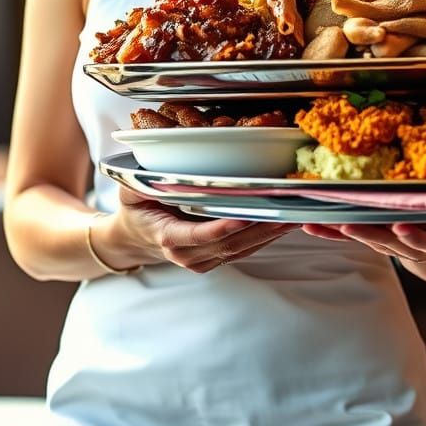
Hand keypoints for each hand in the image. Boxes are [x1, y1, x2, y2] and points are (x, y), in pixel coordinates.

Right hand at [100, 186, 299, 273]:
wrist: (135, 238)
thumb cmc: (135, 208)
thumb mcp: (130, 190)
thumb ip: (141, 180)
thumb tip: (156, 165)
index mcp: (168, 237)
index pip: (200, 235)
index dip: (224, 227)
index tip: (247, 214)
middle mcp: (188, 254)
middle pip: (230, 244)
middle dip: (261, 228)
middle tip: (287, 209)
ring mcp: (204, 260)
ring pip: (243, 249)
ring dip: (271, 233)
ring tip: (295, 213)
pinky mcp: (216, 259)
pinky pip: (245, 249)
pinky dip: (266, 236)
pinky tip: (284, 221)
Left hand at [302, 219, 425, 271]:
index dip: (416, 237)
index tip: (403, 230)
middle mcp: (417, 248)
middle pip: (389, 243)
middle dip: (366, 234)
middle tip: (348, 225)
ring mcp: (395, 247)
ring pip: (366, 241)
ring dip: (340, 233)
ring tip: (318, 225)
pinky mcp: (378, 240)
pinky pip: (353, 236)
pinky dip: (331, 231)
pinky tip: (311, 226)